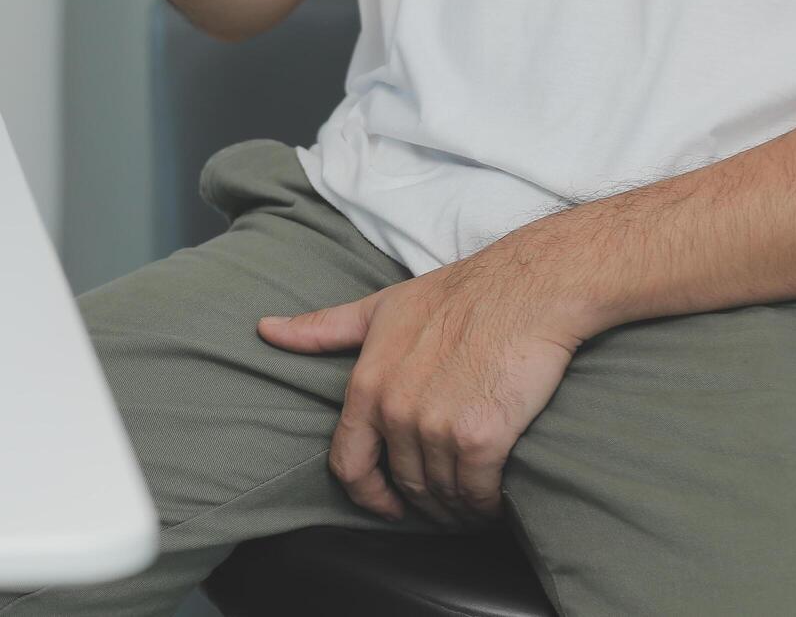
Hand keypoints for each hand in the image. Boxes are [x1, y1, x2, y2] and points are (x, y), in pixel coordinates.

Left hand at [259, 262, 584, 527]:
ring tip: (474, 502)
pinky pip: (477, 492)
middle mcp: (396, 411)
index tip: (388, 505)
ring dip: (457, 507)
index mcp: (367, 385)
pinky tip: (496, 499)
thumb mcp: (383, 307)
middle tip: (447, 502)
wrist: (529, 288)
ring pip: (441, 493)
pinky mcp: (481, 438)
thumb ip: (325, 328)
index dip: (367, 495)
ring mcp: (437, 427)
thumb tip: (266, 329)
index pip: (348, 464)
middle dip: (424, 502)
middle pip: (403, 484)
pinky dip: (486, 504)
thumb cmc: (462, 293)